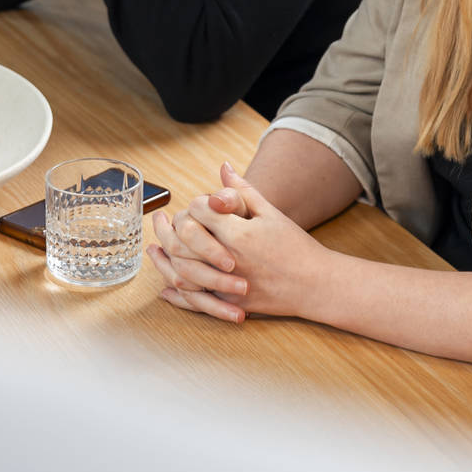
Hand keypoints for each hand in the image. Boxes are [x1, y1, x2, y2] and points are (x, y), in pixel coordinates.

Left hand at [150, 165, 334, 320]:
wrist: (316, 283)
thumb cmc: (295, 246)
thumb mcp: (271, 213)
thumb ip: (243, 192)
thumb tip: (224, 167)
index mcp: (238, 233)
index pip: (200, 211)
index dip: (194, 204)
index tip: (196, 204)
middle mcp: (228, 259)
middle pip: (183, 241)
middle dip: (168, 230)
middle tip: (161, 222)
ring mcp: (228, 285)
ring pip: (183, 272)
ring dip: (165, 261)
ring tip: (155, 250)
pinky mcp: (230, 304)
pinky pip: (196, 301)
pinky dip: (178, 294)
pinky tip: (168, 287)